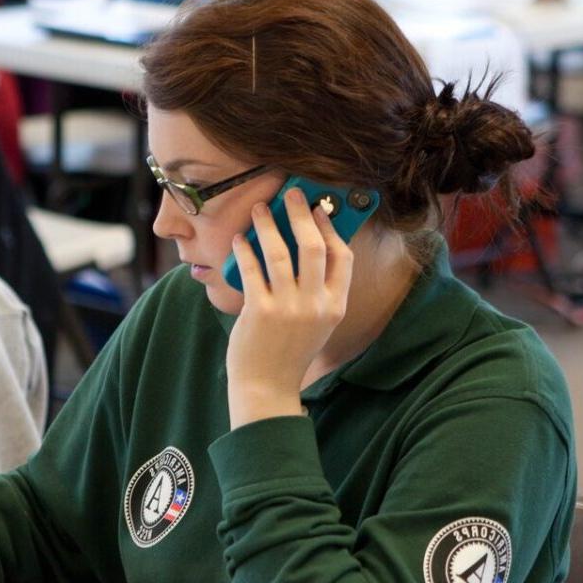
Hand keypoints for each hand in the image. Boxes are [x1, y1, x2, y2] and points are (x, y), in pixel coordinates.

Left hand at [226, 187, 352, 427]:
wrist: (267, 388)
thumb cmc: (288, 352)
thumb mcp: (317, 324)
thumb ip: (318, 291)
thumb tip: (306, 243)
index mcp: (335, 307)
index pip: (343, 257)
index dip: (331, 229)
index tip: (319, 210)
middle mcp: (316, 305)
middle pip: (315, 246)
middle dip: (302, 214)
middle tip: (291, 194)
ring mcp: (289, 308)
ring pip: (281, 252)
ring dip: (268, 224)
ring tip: (259, 208)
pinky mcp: (260, 312)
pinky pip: (253, 269)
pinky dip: (246, 249)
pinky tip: (240, 239)